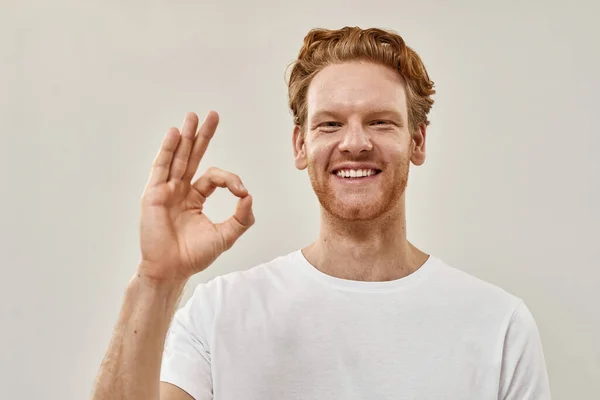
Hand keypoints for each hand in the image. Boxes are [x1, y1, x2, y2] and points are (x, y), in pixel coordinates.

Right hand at [137, 112, 253, 281]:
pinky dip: (167, 150)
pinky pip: (161, 167)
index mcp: (195, 198)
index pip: (214, 177)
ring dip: (185, 136)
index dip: (230, 179)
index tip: (241, 191)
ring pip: (177, 157)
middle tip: (212, 115)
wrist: (172, 270)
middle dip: (202, 136)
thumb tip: (249, 196)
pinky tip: (174, 133)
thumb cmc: (194, 255)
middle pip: (193, 156)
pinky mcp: (153, 194)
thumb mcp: (225, 236)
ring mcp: (166, 190)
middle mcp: (180, 190)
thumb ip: (241, 218)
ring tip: (193, 116)